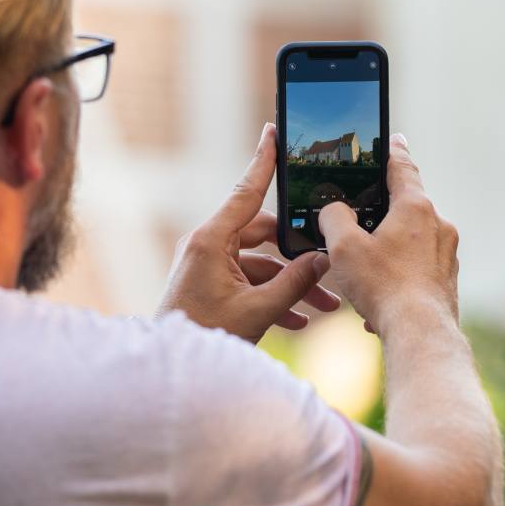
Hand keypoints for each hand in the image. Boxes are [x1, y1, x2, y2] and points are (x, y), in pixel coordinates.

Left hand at [157, 123, 341, 343]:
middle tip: (330, 265)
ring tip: (325, 304)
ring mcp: (208, 267)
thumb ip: (294, 283)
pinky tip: (301, 319)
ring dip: (292, 282)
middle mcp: (207, 247)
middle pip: (264, 234)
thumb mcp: (258, 311)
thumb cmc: (206, 337)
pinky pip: (249, 282)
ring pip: (261, 263)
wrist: (173, 374)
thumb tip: (323, 261)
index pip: (247, 192)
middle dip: (299, 254)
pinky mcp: (211, 287)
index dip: (264, 161)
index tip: (274, 131)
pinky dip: (274, 296)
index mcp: (211, 241)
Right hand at [318, 134, 459, 334]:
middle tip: (361, 227)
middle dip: (383, 217)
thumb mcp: (343, 247)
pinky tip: (381, 301)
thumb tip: (334, 210)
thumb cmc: (383, 287)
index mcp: (415, 208)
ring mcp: (447, 254)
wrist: (420, 333)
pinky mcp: (447, 280)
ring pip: (411, 243)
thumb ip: (334, 218)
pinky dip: (399, 279)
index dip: (394, 151)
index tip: (396, 139)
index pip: (403, 167)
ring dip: (388, 254)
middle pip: (407, 208)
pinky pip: (418, 270)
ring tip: (366, 279)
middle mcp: (438, 226)